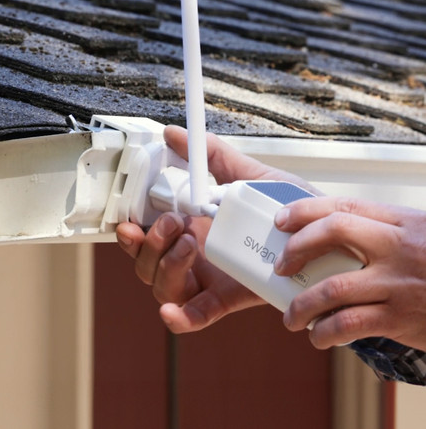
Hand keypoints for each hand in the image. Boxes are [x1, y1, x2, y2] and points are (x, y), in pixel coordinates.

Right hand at [117, 125, 316, 332]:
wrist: (322, 232)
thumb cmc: (283, 205)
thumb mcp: (246, 174)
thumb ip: (212, 155)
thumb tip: (174, 134)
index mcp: (190, 225)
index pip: (147, 234)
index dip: (131, 232)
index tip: (128, 221)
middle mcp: (193, 253)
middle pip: (147, 263)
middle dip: (149, 245)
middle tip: (173, 222)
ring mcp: (207, 278)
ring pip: (163, 286)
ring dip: (165, 267)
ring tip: (188, 244)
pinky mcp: (226, 299)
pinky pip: (196, 315)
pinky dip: (179, 316)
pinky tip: (172, 311)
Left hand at [274, 196, 425, 350]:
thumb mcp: (420, 235)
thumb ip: (381, 232)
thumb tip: (332, 233)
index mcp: (400, 222)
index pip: (343, 206)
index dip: (304, 210)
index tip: (281, 220)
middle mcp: (397, 248)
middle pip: (333, 233)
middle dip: (297, 248)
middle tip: (280, 268)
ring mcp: (399, 283)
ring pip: (333, 287)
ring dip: (302, 305)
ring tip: (292, 317)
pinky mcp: (401, 319)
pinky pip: (349, 324)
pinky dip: (325, 332)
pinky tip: (319, 336)